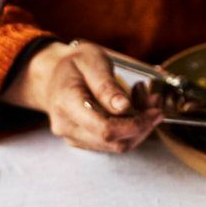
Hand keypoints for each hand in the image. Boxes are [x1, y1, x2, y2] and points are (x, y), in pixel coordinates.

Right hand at [3, 40, 162, 152]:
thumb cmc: (72, 65)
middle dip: (142, 125)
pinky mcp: (84, 140)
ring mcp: (74, 137)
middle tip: (154, 100)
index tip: (154, 111)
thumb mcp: (91, 61)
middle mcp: (67, 127)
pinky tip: (133, 108)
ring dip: (138, 127)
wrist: (51, 75)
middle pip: (113, 142)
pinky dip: (129, 129)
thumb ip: (106, 85)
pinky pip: (111, 142)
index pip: (104, 129)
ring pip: (116, 145)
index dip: (135, 125)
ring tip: (145, 99)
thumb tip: (124, 108)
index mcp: (67, 104)